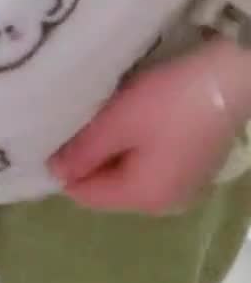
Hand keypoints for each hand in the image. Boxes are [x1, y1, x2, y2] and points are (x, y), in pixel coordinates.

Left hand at [49, 42, 248, 214]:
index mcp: (144, 198)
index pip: (87, 195)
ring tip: (99, 115)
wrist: (231, 79)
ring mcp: (184, 185)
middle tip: (72, 121)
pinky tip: (132, 116)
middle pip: (109, 186)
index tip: (50, 135)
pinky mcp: (194, 165)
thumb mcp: (119, 121)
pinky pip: (150, 162)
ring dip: (112, 148)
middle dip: (89, 157)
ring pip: (129, 172)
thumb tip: (53, 173)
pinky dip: (135, 143)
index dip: (64, 168)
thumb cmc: (170, 101)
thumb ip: (84, 150)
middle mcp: (165, 203)